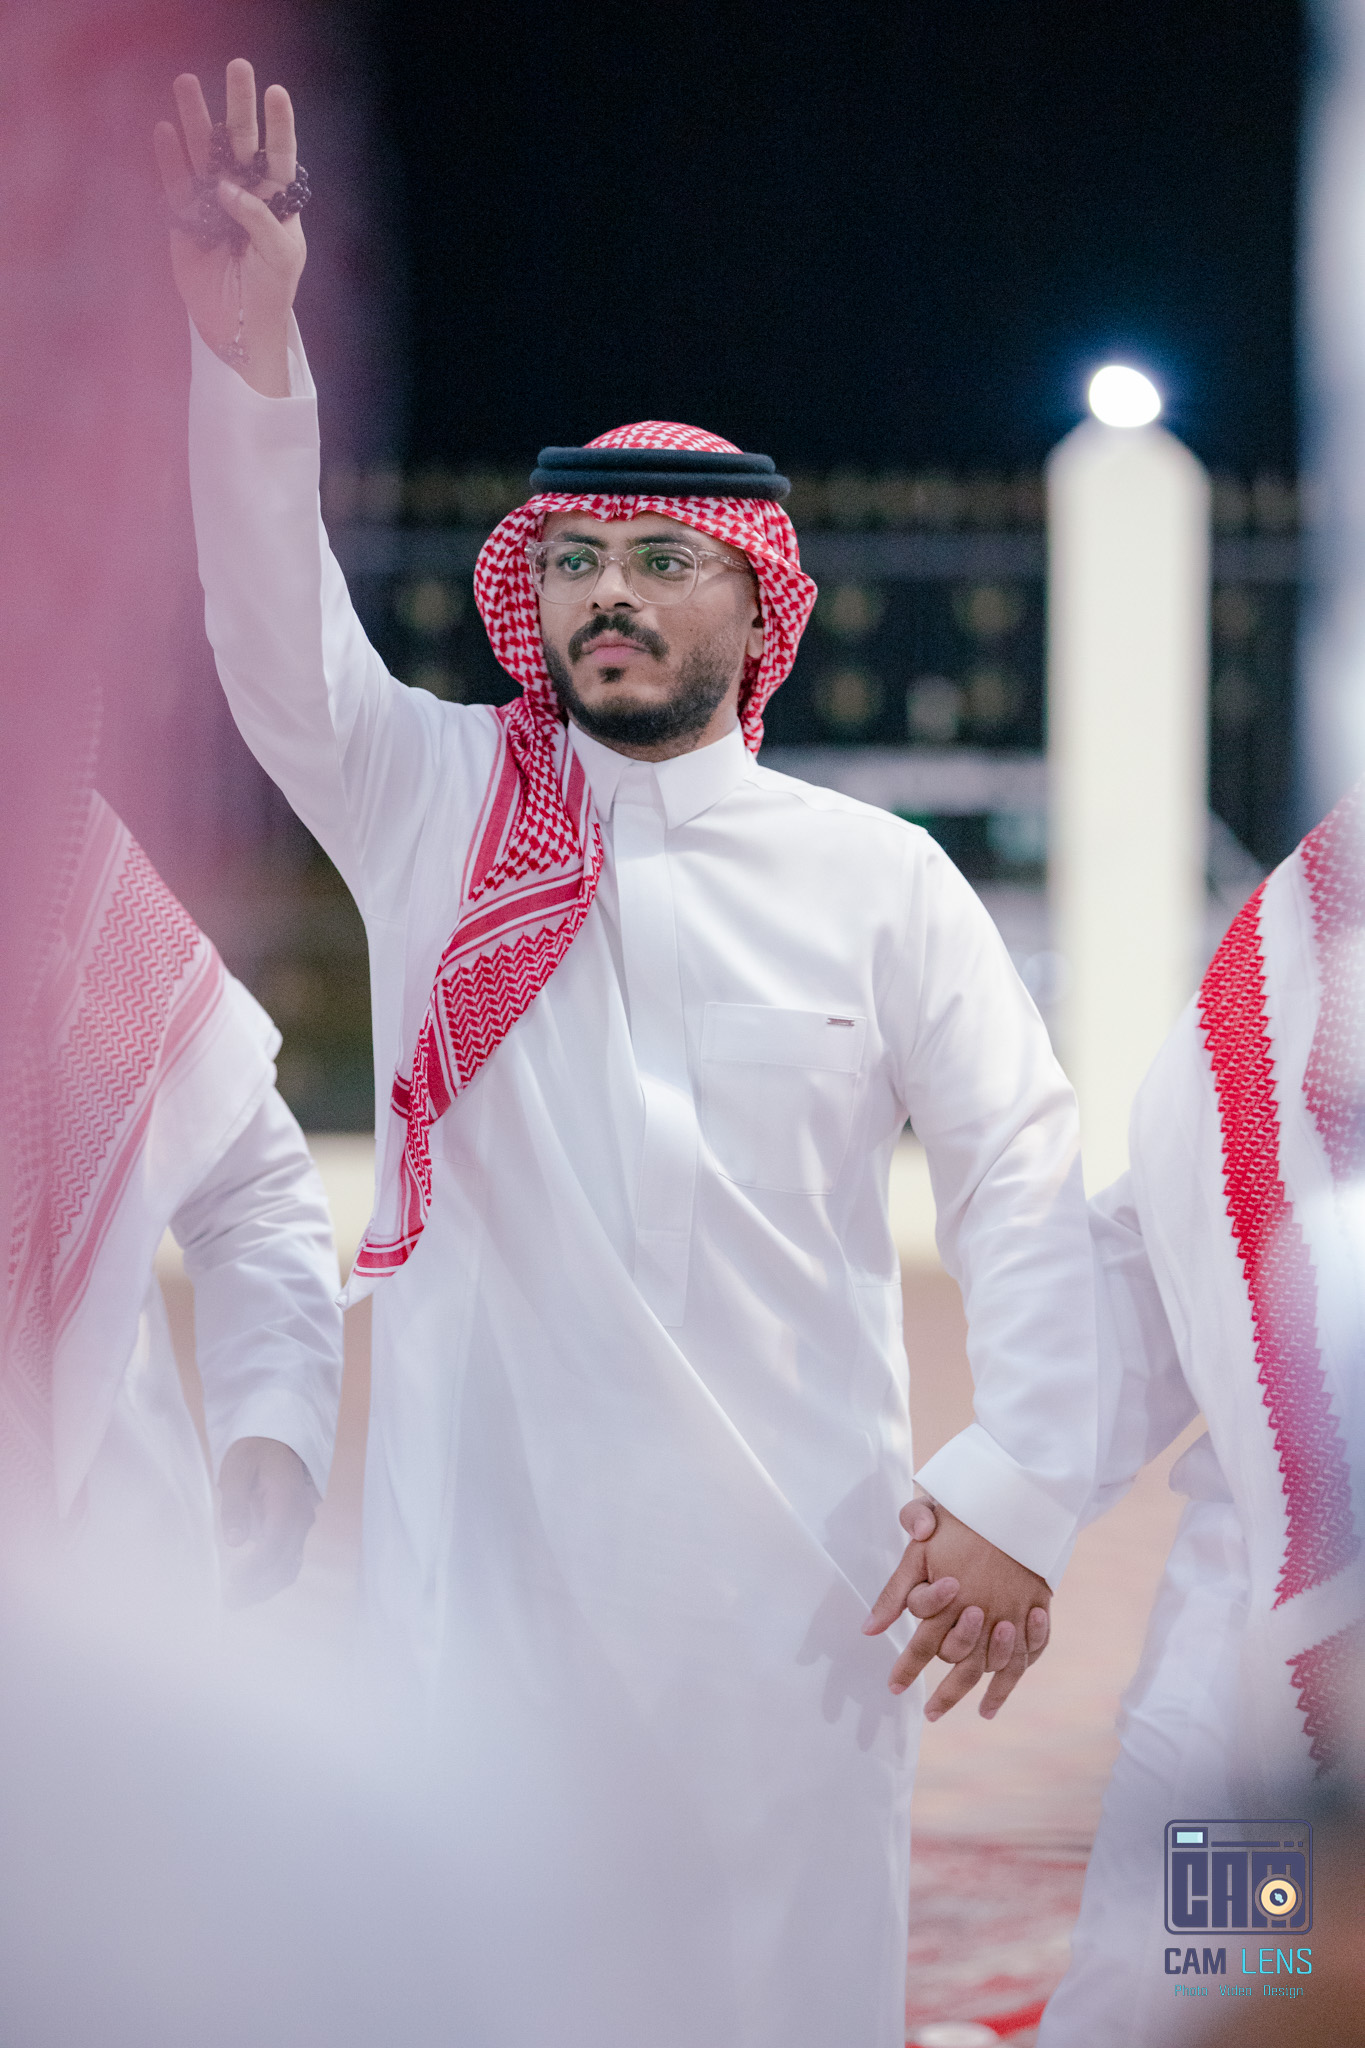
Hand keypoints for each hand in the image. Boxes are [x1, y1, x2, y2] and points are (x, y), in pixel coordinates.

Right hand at [154, 59, 305, 396]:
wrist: (238, 329)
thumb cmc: (269, 293)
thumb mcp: (279, 257)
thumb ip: (260, 220)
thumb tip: (227, 187)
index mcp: (276, 201)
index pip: (280, 156)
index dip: (278, 126)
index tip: (276, 93)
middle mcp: (244, 194)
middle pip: (239, 143)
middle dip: (237, 107)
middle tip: (236, 68)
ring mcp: (212, 203)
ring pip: (203, 153)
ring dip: (195, 120)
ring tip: (188, 83)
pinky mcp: (186, 218)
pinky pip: (176, 182)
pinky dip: (170, 158)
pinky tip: (165, 129)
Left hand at [218, 1436, 318, 1606]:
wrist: (277, 1441)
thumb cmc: (255, 1452)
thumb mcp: (237, 1469)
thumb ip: (235, 1505)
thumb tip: (234, 1541)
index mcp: (288, 1500)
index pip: (276, 1543)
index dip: (256, 1567)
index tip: (232, 1580)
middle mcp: (301, 1518)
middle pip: (286, 1563)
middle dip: (258, 1587)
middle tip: (229, 1601)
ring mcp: (300, 1527)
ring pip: (290, 1568)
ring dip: (265, 1588)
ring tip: (236, 1601)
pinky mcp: (293, 1533)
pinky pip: (288, 1562)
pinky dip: (270, 1579)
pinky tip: (249, 1588)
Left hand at [864, 1499, 1050, 1720]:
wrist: (1016, 1499)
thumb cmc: (960, 1519)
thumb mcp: (919, 1546)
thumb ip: (894, 1590)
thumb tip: (867, 1630)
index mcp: (949, 1598)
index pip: (923, 1645)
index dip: (907, 1669)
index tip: (894, 1688)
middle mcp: (980, 1613)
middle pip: (958, 1663)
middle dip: (943, 1691)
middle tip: (929, 1713)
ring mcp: (1010, 1616)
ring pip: (989, 1669)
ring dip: (970, 1694)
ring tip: (956, 1714)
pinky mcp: (1035, 1614)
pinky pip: (1024, 1660)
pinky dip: (1008, 1686)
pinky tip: (991, 1706)